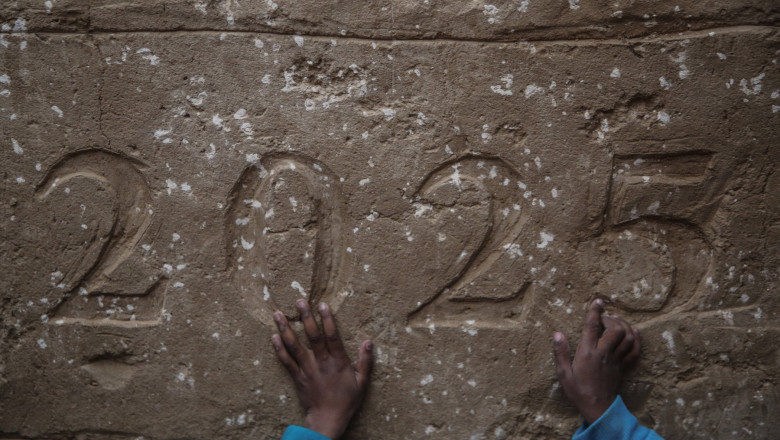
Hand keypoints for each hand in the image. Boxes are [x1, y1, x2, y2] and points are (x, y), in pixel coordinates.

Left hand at [272, 301, 372, 438]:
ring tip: (278, 314)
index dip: (327, 319)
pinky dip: (279, 348)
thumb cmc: (346, 401)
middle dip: (305, 318)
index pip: (332, 336)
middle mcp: (321, 363)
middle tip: (299, 301)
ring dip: (286, 329)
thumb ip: (365, 362)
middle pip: (312, 336)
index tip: (322, 305)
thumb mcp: (362, 383)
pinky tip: (273, 336)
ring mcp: (307, 369)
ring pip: (295, 346)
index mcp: (338, 362)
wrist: (327, 420)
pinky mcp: (297, 377)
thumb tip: (369, 342)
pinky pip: (286, 361)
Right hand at [552, 299, 640, 423]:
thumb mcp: (563, 373)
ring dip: (624, 326)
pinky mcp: (624, 367)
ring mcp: (617, 360)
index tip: (597, 301)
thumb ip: (560, 352)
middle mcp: (604, 354)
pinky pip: (635, 350)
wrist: (597, 408)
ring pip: (628, 338)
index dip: (595, 311)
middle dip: (612, 319)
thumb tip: (557, 334)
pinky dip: (636, 339)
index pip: (592, 326)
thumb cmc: (578, 391)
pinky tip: (633, 333)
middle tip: (605, 317)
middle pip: (616, 329)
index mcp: (588, 353)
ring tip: (616, 321)